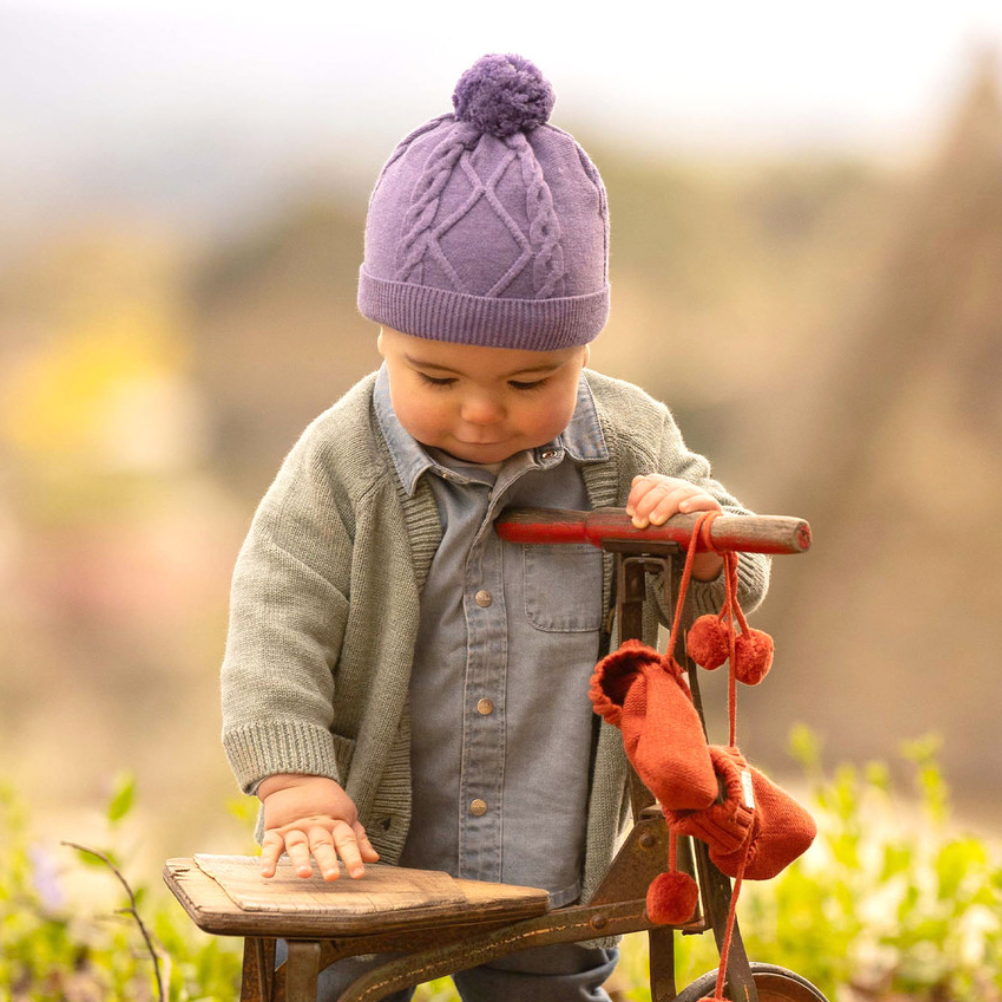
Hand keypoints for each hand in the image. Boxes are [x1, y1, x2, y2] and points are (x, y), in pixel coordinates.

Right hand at [257, 774, 379, 881]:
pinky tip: (268, 873)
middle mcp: (315, 827)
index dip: (353, 856)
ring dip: (301, 859)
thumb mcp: (346, 816)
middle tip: (332, 876)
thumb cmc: (327, 804)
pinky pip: (270, 845)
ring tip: (304, 873)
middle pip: (322, 844)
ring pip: (298, 844)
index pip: (346, 840)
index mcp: (335, 823)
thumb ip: (358, 839)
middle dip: (327, 860)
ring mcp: (294, 829)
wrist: (297, 778)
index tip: (358, 874)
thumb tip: (374, 858)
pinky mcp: (275, 830)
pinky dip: (267, 859)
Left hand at [626, 474, 723, 579]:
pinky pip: (703, 500)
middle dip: (647, 504)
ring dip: (665, 506)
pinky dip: (692, 503)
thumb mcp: (658, 517)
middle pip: (663, 487)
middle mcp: (681, 487)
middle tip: (639, 522)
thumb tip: (636, 481)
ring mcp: (697, 494)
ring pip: (680, 492)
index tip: (629, 512)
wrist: (702, 541)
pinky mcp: (712, 506)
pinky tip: (683, 509)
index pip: (651, 481)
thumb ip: (645, 501)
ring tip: (655, 520)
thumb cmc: (676, 528)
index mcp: (667, 486)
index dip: (638, 494)